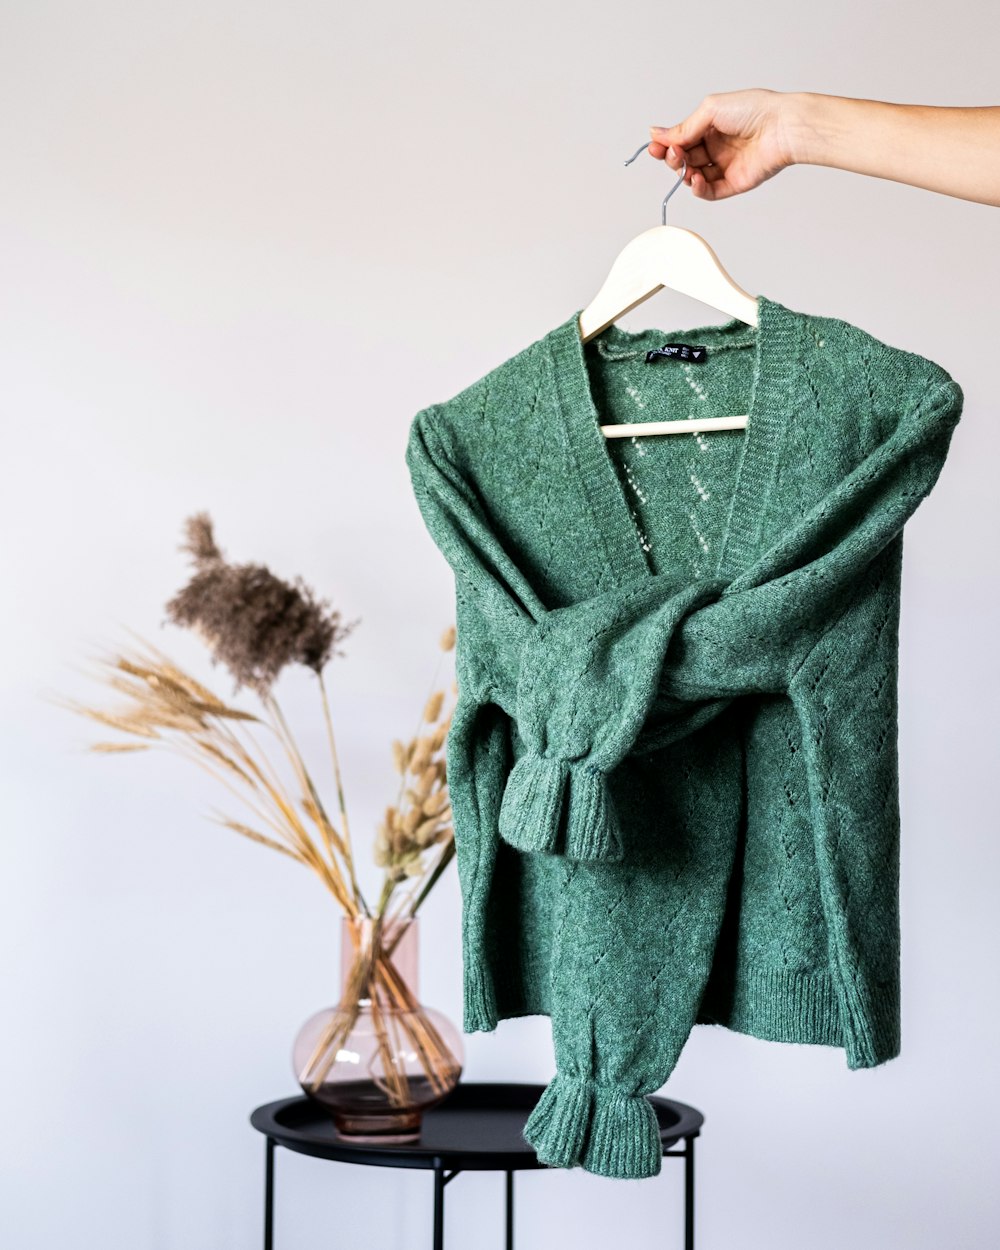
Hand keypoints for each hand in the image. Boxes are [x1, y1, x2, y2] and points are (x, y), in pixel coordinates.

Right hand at [646, 88, 799, 200]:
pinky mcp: (734, 183)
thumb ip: (684, 128)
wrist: (782, 127)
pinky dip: (699, 189)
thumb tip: (657, 134)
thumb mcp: (710, 111)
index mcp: (711, 127)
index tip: (655, 147)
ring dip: (684, 174)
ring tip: (685, 167)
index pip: (681, 140)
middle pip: (685, 159)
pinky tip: (696, 180)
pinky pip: (710, 192)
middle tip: (673, 155)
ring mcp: (725, 166)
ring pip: (694, 177)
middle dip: (674, 159)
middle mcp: (717, 146)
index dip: (666, 145)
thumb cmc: (754, 110)